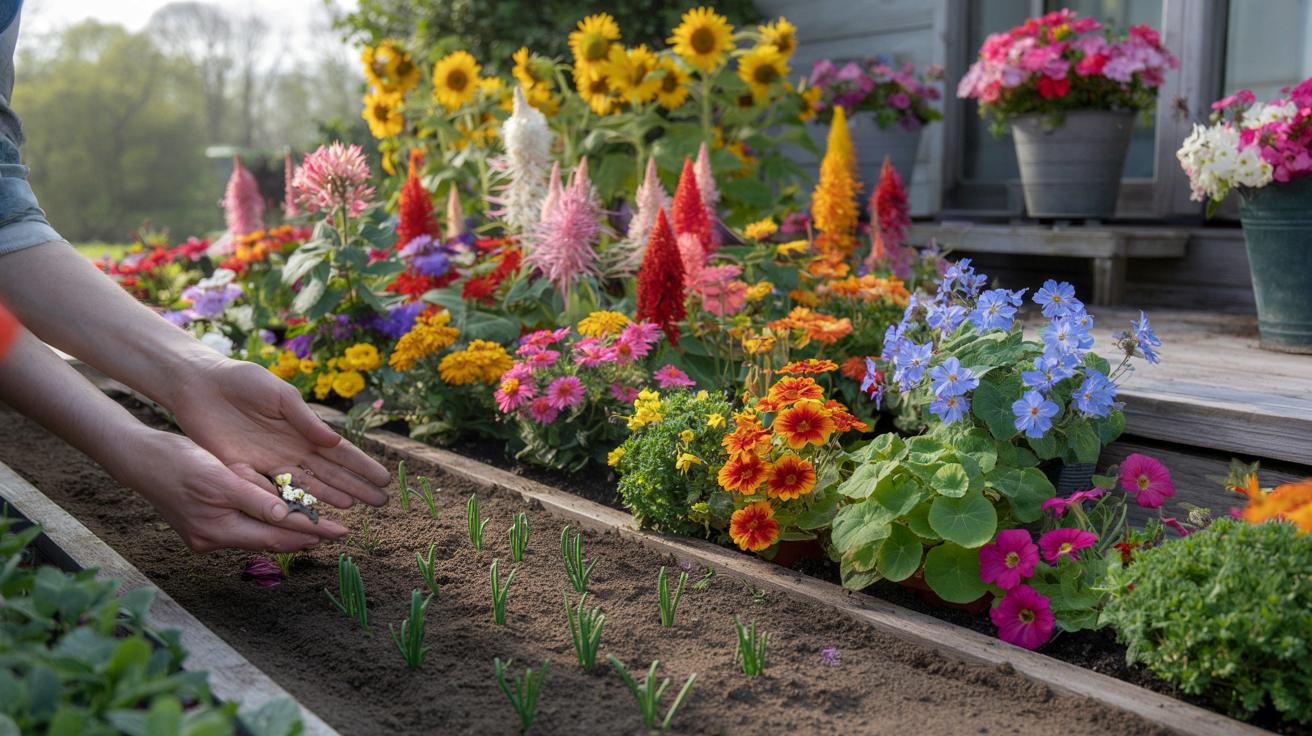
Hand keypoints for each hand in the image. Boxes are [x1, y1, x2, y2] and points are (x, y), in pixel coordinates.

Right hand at [115, 428, 347, 552]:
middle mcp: (213, 538)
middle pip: (269, 539)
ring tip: (318, 528)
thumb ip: (252, 498)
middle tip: (338, 533)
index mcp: (217, 529)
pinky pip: (244, 526)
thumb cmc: (177, 462)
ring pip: (257, 534)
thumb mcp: (218, 477)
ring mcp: (206, 534)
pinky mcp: (203, 524)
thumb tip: (285, 516)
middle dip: (304, 536)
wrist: (138, 459)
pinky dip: (266, 522)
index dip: (310, 532)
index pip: (275, 534)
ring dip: (287, 530)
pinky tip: (283, 517)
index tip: (340, 532)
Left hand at [168, 359, 389, 509]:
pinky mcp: (245, 471)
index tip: (384, 479)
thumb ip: (306, 419)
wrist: (201, 385)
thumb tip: (336, 442)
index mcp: (304, 429)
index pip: (340, 452)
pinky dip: (289, 503)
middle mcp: (292, 450)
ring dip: (331, 497)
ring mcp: (270, 463)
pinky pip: (270, 491)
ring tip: (354, 508)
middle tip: (381, 503)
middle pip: (330, 474)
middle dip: (357, 486)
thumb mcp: (280, 395)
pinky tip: (309, 513)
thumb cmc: (244, 382)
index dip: (362, 466)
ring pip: (307, 486)